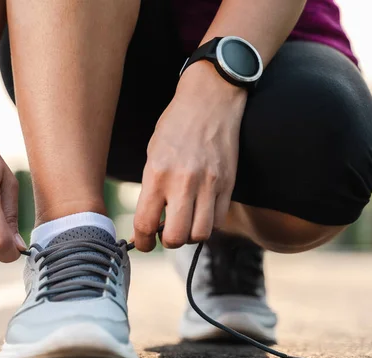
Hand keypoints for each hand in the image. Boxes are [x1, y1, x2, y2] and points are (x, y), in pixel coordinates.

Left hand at [134, 61, 246, 250]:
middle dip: (166, 243)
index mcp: (157, 174)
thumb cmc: (176, 126)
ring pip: (201, 234)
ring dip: (190, 236)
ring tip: (184, 224)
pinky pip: (218, 220)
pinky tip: (200, 213)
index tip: (143, 243)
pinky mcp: (228, 184)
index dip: (142, 241)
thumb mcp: (153, 154)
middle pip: (176, 237)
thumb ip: (152, 188)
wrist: (210, 100)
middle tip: (164, 236)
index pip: (146, 223)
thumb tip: (151, 220)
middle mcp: (183, 182)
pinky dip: (208, 224)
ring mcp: (209, 184)